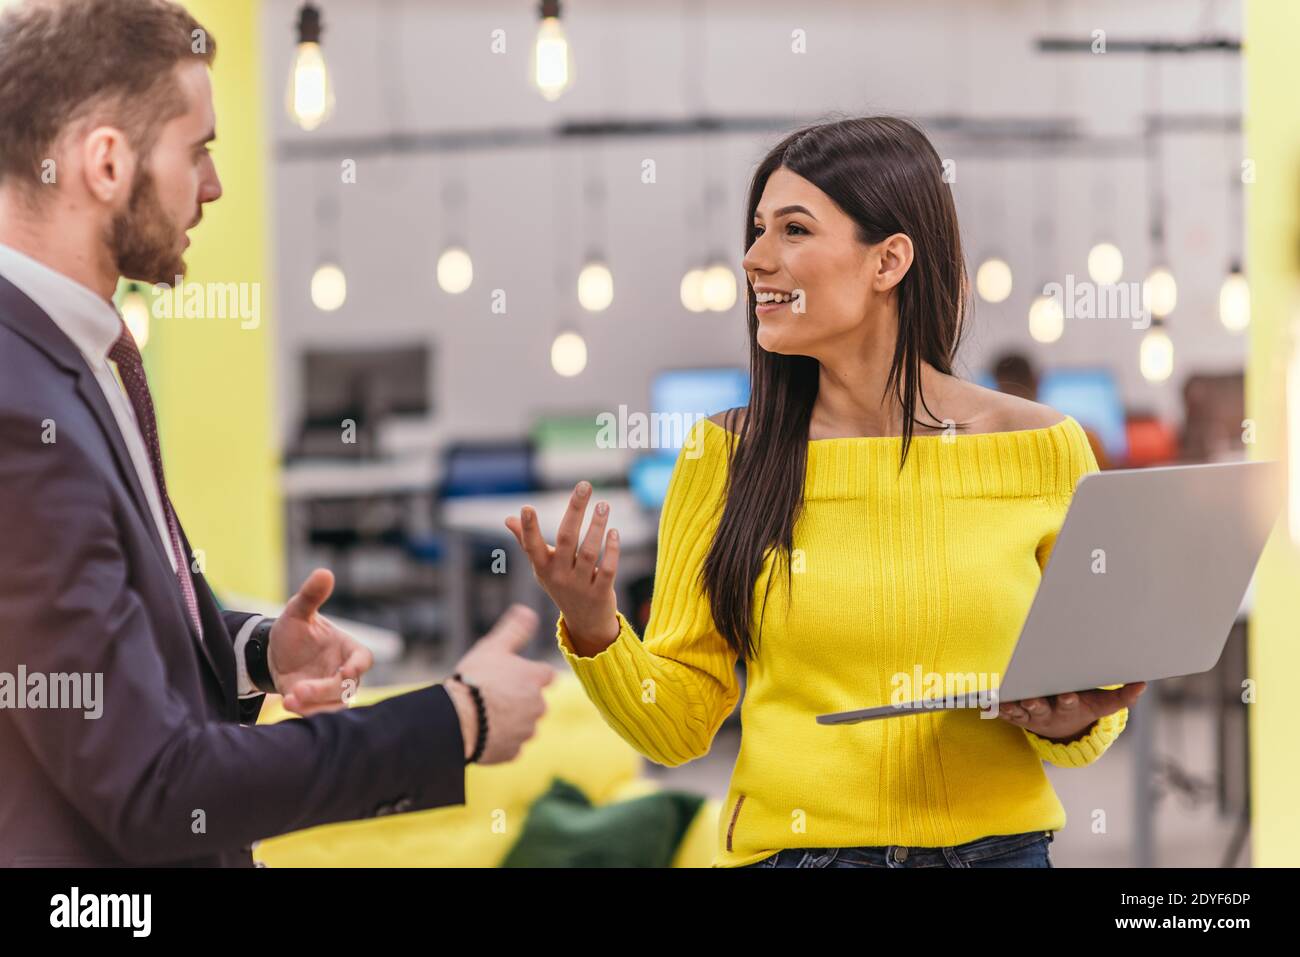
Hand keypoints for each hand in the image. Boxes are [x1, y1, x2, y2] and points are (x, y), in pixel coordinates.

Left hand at [270, 568, 374, 715]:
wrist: (274, 654)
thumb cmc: (294, 630)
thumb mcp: (297, 611)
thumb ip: (311, 596)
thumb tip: (324, 572)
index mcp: (349, 649)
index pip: (362, 660)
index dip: (356, 667)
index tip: (345, 672)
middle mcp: (344, 672)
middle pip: (347, 687)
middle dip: (324, 690)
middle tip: (299, 691)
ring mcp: (331, 691)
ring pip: (334, 705)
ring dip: (314, 706)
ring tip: (290, 700)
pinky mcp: (316, 704)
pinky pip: (318, 713)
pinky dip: (306, 712)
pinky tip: (287, 704)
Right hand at [448, 604, 554, 763]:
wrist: (455, 720)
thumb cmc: (474, 680)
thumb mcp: (493, 647)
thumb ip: (514, 630)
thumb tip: (528, 610)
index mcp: (535, 679)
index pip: (546, 675)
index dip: (531, 674)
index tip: (514, 675)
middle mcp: (538, 707)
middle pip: (535, 702)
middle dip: (519, 700)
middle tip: (492, 695)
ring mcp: (526, 732)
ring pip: (523, 725)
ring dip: (510, 721)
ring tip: (484, 714)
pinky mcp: (513, 753)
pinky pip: (510, 746)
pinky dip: (500, 741)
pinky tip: (482, 732)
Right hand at [504, 480, 620, 653]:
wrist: (585, 623)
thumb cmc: (561, 586)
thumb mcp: (542, 567)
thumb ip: (527, 542)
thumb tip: (508, 519)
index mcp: (543, 568)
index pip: (532, 546)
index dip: (528, 529)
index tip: (526, 508)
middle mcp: (559, 576)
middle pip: (566, 539)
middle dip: (575, 510)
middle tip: (584, 485)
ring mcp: (580, 586)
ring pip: (589, 553)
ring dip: (597, 526)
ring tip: (603, 504)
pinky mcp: (600, 593)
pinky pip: (607, 569)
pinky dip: (612, 551)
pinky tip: (614, 532)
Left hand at [997, 682, 1147, 741]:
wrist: (1062, 728)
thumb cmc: (1083, 708)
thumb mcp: (1102, 705)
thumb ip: (1122, 696)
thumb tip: (1142, 684)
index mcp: (1068, 707)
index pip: (1069, 704)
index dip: (1067, 700)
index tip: (1067, 695)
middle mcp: (1047, 712)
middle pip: (1039, 708)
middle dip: (1035, 703)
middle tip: (1030, 698)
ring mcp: (1028, 714)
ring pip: (1018, 710)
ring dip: (1011, 706)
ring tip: (1004, 700)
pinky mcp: (1013, 714)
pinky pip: (1001, 711)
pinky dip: (993, 707)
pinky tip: (984, 701)